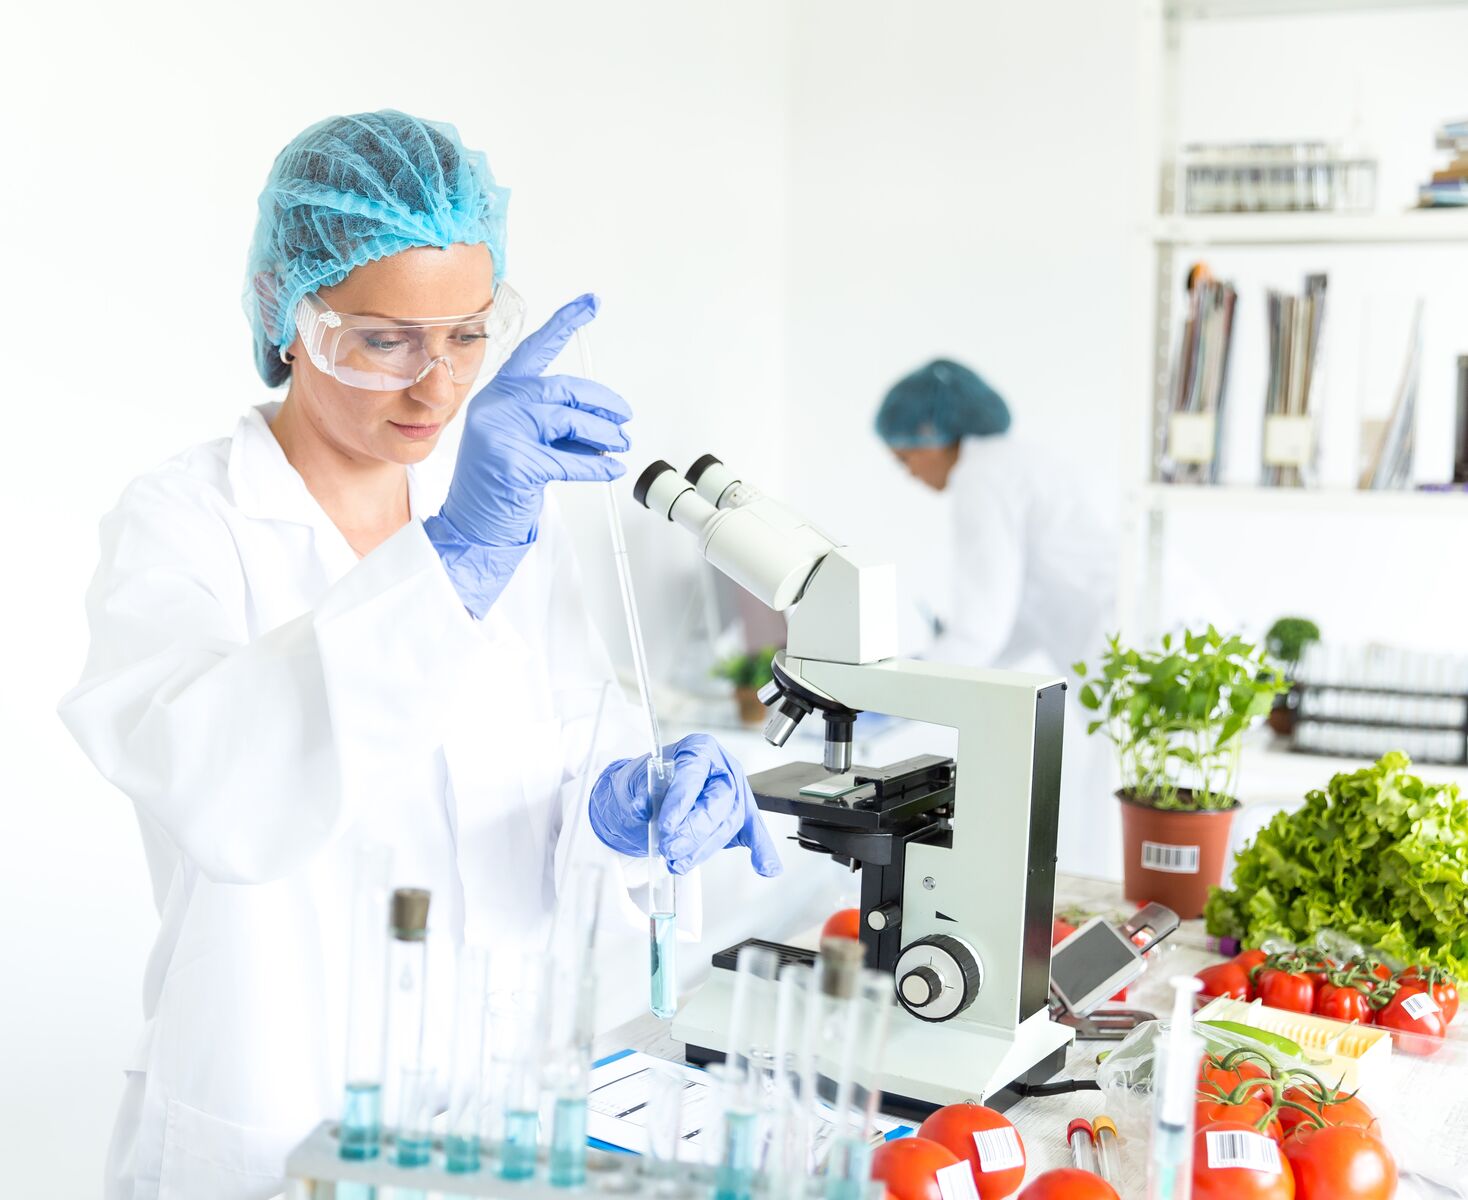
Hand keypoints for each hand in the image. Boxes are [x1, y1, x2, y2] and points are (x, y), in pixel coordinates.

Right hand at [424, 294, 629, 615]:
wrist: (472, 526)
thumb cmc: (498, 484)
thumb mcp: (524, 440)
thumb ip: (552, 421)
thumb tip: (601, 417)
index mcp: (498, 393)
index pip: (536, 350)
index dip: (565, 323)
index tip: (590, 303)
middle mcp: (496, 405)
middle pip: (562, 390)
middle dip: (602, 404)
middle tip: (624, 418)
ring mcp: (501, 433)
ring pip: (569, 422)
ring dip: (604, 436)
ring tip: (620, 445)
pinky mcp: (513, 463)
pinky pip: (569, 461)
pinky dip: (596, 467)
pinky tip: (611, 470)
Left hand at [589, 734, 782, 877]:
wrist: (647, 799)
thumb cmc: (646, 785)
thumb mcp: (635, 783)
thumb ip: (640, 795)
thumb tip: (641, 808)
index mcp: (698, 750)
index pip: (693, 774)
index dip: (680, 802)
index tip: (666, 826)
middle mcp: (721, 770)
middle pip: (717, 802)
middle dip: (693, 831)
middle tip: (670, 848)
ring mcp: (733, 794)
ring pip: (727, 825)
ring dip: (702, 849)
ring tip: (678, 863)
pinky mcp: (739, 818)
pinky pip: (754, 834)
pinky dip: (761, 851)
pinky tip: (766, 867)